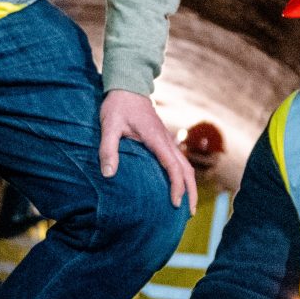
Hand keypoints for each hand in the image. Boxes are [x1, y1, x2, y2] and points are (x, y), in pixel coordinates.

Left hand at [101, 89, 193, 206]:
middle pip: (186, 169)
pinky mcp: (163, 140)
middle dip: (190, 191)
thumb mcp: (109, 125)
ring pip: (185, 165)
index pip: (173, 167)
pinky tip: (176, 186)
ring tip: (186, 205)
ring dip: (188, 184)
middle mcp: (166, 140)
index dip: (177, 186)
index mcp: (156, 139)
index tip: (175, 204)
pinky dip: (182, 175)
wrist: (128, 85)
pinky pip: (178, 160)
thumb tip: (108, 175)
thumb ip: (108, 149)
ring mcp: (166, 140)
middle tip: (189, 213)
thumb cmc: (118, 105)